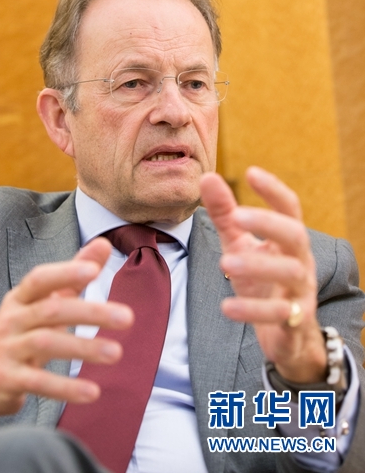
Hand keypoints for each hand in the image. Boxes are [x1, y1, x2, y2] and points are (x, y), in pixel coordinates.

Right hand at [0, 238, 133, 419]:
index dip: (66, 273)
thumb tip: (104, 244)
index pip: (40, 279)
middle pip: (51, 310)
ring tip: (116, 352)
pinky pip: (38, 382)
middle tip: (128, 317)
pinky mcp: (7, 379)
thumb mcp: (45, 301)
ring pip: (46, 344)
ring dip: (83, 348)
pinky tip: (92, 391)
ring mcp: (7, 349)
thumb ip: (74, 274)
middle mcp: (11, 319)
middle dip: (91, 312)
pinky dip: (65, 388)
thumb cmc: (23, 330)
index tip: (94, 270)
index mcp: (21, 297)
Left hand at [200, 166, 326, 383]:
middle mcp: (300, 262)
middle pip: (296, 235)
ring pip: (291, 274)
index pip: (289, 208)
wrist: (287, 337)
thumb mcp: (240, 245)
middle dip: (269, 223)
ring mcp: (300, 293)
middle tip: (237, 216)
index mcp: (287, 240)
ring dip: (259, 265)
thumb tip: (207, 177)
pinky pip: (279, 315)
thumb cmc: (262, 281)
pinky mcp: (295, 323)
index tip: (250, 172)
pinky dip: (253, 311)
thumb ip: (225, 214)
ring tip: (225, 263)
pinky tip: (226, 307)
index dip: (273, 190)